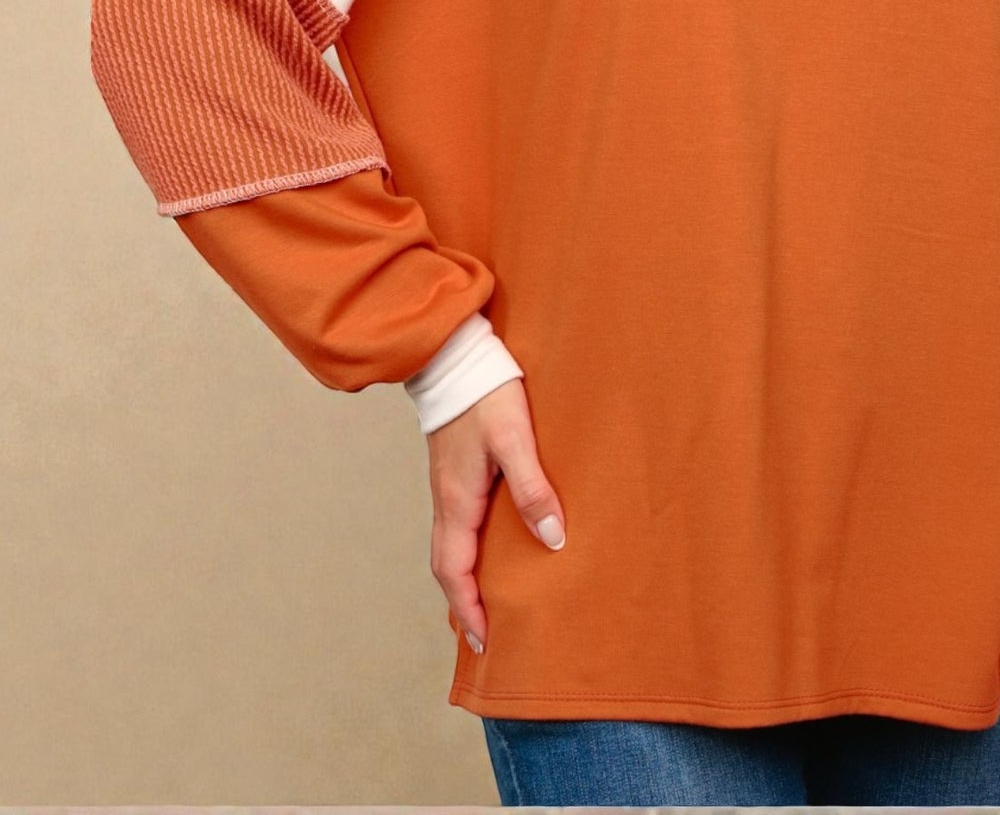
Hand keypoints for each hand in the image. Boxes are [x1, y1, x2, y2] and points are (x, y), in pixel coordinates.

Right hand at [426, 377, 566, 655]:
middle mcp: (446, 500)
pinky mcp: (455, 472)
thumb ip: (533, 488)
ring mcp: (448, 486)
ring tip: (489, 603)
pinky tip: (489, 549)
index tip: (486, 643)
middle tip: (487, 637)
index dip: (469, 610)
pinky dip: (467, 552)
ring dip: (465, 580)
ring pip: (449, 547)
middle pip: (446, 567)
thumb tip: (553, 539)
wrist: (457, 356)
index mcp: (457, 501)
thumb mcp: (515, 440)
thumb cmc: (486, 394)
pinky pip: (456, 526)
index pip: (454, 572)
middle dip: (464, 605)